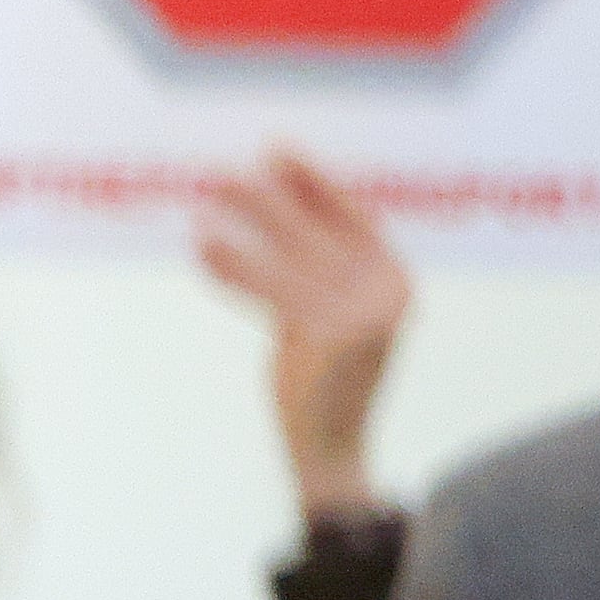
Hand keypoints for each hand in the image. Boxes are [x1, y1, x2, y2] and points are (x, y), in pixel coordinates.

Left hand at [193, 153, 408, 519]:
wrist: (331, 448)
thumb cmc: (322, 381)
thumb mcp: (330, 318)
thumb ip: (319, 274)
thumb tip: (278, 216)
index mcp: (397, 281)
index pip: (354, 217)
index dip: (315, 181)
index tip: (278, 151)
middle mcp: (389, 292)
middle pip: (319, 229)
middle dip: (269, 196)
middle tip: (221, 169)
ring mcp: (364, 315)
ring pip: (291, 255)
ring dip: (245, 222)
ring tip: (204, 197)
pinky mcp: (330, 337)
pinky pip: (272, 289)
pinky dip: (234, 268)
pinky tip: (202, 250)